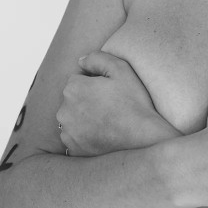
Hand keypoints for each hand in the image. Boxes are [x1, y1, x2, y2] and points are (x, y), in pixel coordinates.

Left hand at [56, 51, 178, 155]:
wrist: (143, 139)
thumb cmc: (134, 103)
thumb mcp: (121, 69)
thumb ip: (97, 58)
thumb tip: (80, 61)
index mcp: (73, 88)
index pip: (78, 80)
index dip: (95, 84)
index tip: (110, 92)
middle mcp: (64, 111)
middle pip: (73, 100)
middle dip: (87, 100)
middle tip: (111, 107)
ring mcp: (67, 132)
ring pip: (73, 119)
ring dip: (84, 119)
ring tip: (108, 122)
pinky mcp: (74, 149)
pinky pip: (76, 138)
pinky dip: (86, 136)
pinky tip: (104, 135)